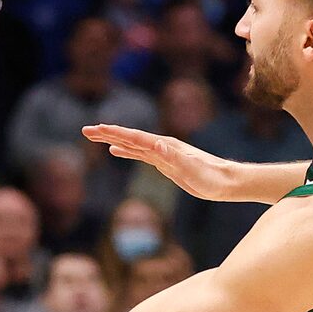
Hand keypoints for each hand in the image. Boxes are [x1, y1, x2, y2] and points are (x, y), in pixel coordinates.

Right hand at [83, 125, 230, 200]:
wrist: (227, 182)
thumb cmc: (211, 176)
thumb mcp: (191, 167)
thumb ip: (173, 155)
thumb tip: (155, 143)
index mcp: (164, 145)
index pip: (134, 137)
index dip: (113, 133)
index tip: (95, 129)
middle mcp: (161, 146)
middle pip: (129, 137)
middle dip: (107, 133)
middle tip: (85, 130)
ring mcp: (162, 154)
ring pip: (132, 144)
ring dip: (113, 140)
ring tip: (95, 136)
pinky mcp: (164, 163)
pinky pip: (139, 155)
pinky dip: (126, 152)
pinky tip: (116, 152)